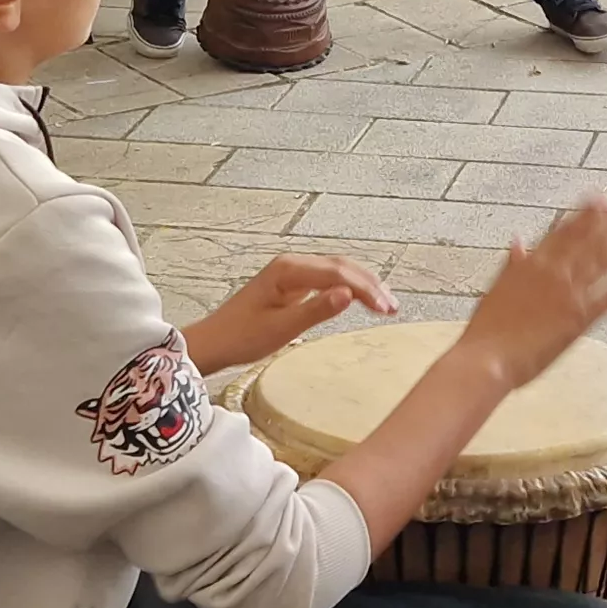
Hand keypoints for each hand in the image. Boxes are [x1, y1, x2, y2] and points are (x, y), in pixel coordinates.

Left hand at [192, 253, 397, 371]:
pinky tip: (361, 299)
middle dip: (370, 284)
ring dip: (362, 284)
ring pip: (337, 270)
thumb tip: (348, 295)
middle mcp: (291, 265)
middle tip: (392, 308)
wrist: (213, 342)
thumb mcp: (282, 329)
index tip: (386, 309)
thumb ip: (316, 310)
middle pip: (342, 266)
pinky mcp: (291, 283)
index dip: (366, 290)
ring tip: (385, 304)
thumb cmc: (241, 337)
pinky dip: (348, 287)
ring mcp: (291, 272)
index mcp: (288, 270)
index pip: (338, 273)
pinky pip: (327, 278)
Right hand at [458, 194, 606, 380]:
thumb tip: (518, 242)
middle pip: (587, 239)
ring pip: (600, 261)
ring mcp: (568, 295)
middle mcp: (553, 272)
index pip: (563, 230)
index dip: (584, 212)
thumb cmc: (486, 329)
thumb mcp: (496, 288)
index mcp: (531, 263)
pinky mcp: (578, 320)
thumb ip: (513, 264)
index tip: (599, 197)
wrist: (486, 358)